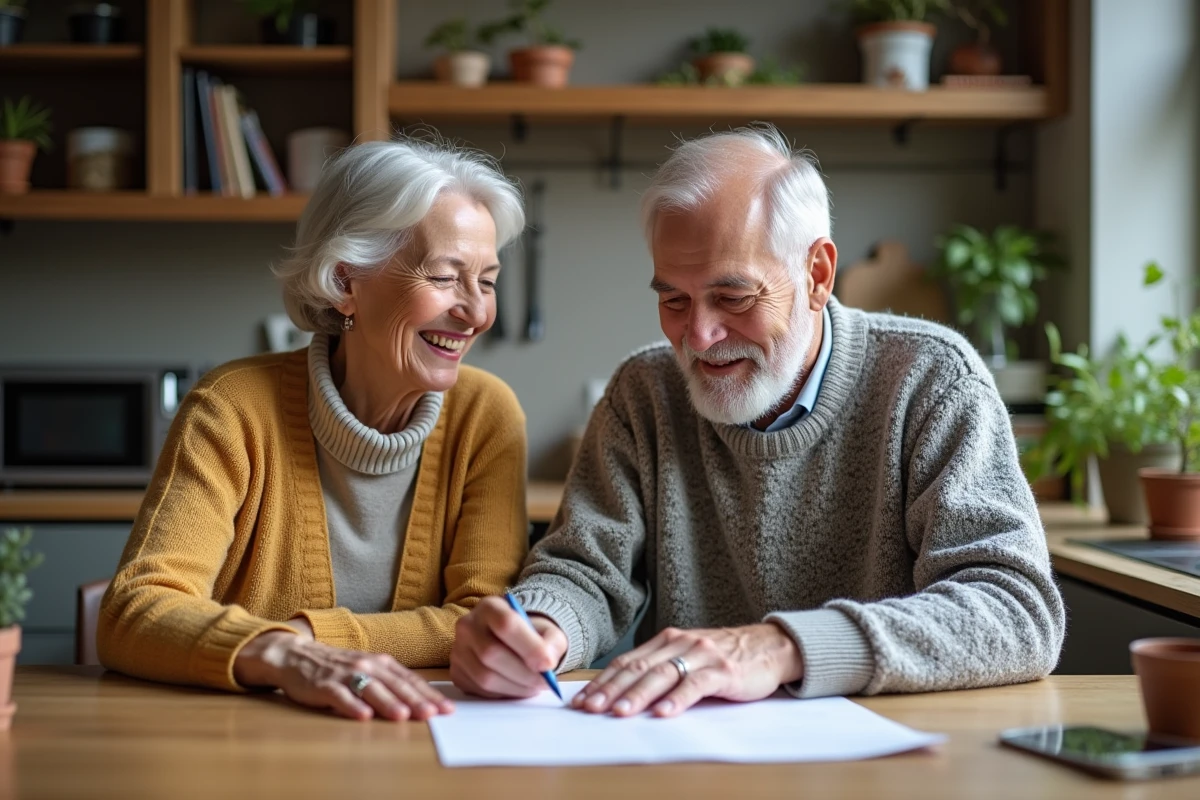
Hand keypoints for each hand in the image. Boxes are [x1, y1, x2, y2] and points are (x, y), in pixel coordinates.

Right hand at [234, 631, 453, 721]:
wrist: (297, 655)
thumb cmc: (338, 667)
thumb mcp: (368, 669)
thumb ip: (390, 682)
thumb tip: (421, 700)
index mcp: (381, 663)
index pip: (410, 680)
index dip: (429, 694)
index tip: (447, 708)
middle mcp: (367, 666)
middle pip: (395, 685)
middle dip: (416, 700)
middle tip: (433, 714)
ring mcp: (345, 675)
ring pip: (371, 689)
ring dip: (388, 703)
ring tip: (403, 715)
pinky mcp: (324, 685)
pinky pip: (339, 696)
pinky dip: (351, 705)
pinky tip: (362, 715)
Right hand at [450, 595, 568, 697]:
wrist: (511, 641)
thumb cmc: (531, 635)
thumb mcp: (548, 631)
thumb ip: (552, 643)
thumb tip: (547, 664)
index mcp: (490, 607)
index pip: (506, 624)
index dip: (528, 647)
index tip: (548, 664)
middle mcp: (467, 625)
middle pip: (492, 653)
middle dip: (524, 674)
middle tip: (545, 682)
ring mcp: (458, 650)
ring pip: (485, 677)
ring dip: (515, 688)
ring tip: (534, 686)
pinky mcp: (456, 673)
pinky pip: (479, 691)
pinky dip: (503, 694)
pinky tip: (517, 687)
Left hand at [572, 623, 802, 717]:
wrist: (769, 646)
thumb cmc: (724, 658)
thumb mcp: (687, 658)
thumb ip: (660, 670)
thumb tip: (621, 694)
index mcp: (666, 641)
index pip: (627, 662)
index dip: (602, 681)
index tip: (582, 700)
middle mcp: (680, 644)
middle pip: (638, 668)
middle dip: (611, 690)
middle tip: (590, 709)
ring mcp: (702, 656)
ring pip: (662, 675)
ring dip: (638, 696)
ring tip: (619, 713)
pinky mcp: (723, 671)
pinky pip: (696, 684)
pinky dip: (678, 699)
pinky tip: (664, 713)